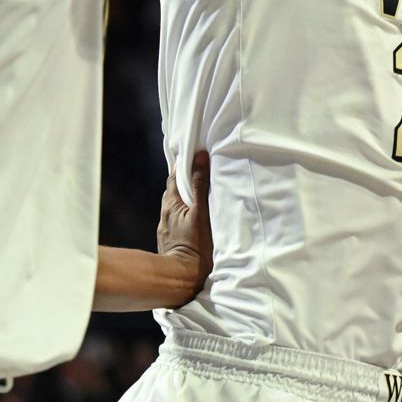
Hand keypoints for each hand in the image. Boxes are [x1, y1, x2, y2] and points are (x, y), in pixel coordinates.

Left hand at [156, 151, 213, 299]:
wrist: (182, 279)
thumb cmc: (194, 246)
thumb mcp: (201, 212)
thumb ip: (200, 185)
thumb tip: (200, 157)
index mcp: (171, 204)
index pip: (174, 177)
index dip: (184, 166)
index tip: (196, 157)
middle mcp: (165, 215)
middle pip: (174, 192)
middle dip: (185, 181)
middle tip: (202, 173)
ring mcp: (167, 229)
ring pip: (176, 207)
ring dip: (187, 199)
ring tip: (202, 194)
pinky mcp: (171, 241)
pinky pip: (178, 220)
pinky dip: (187, 213)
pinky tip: (196, 217)